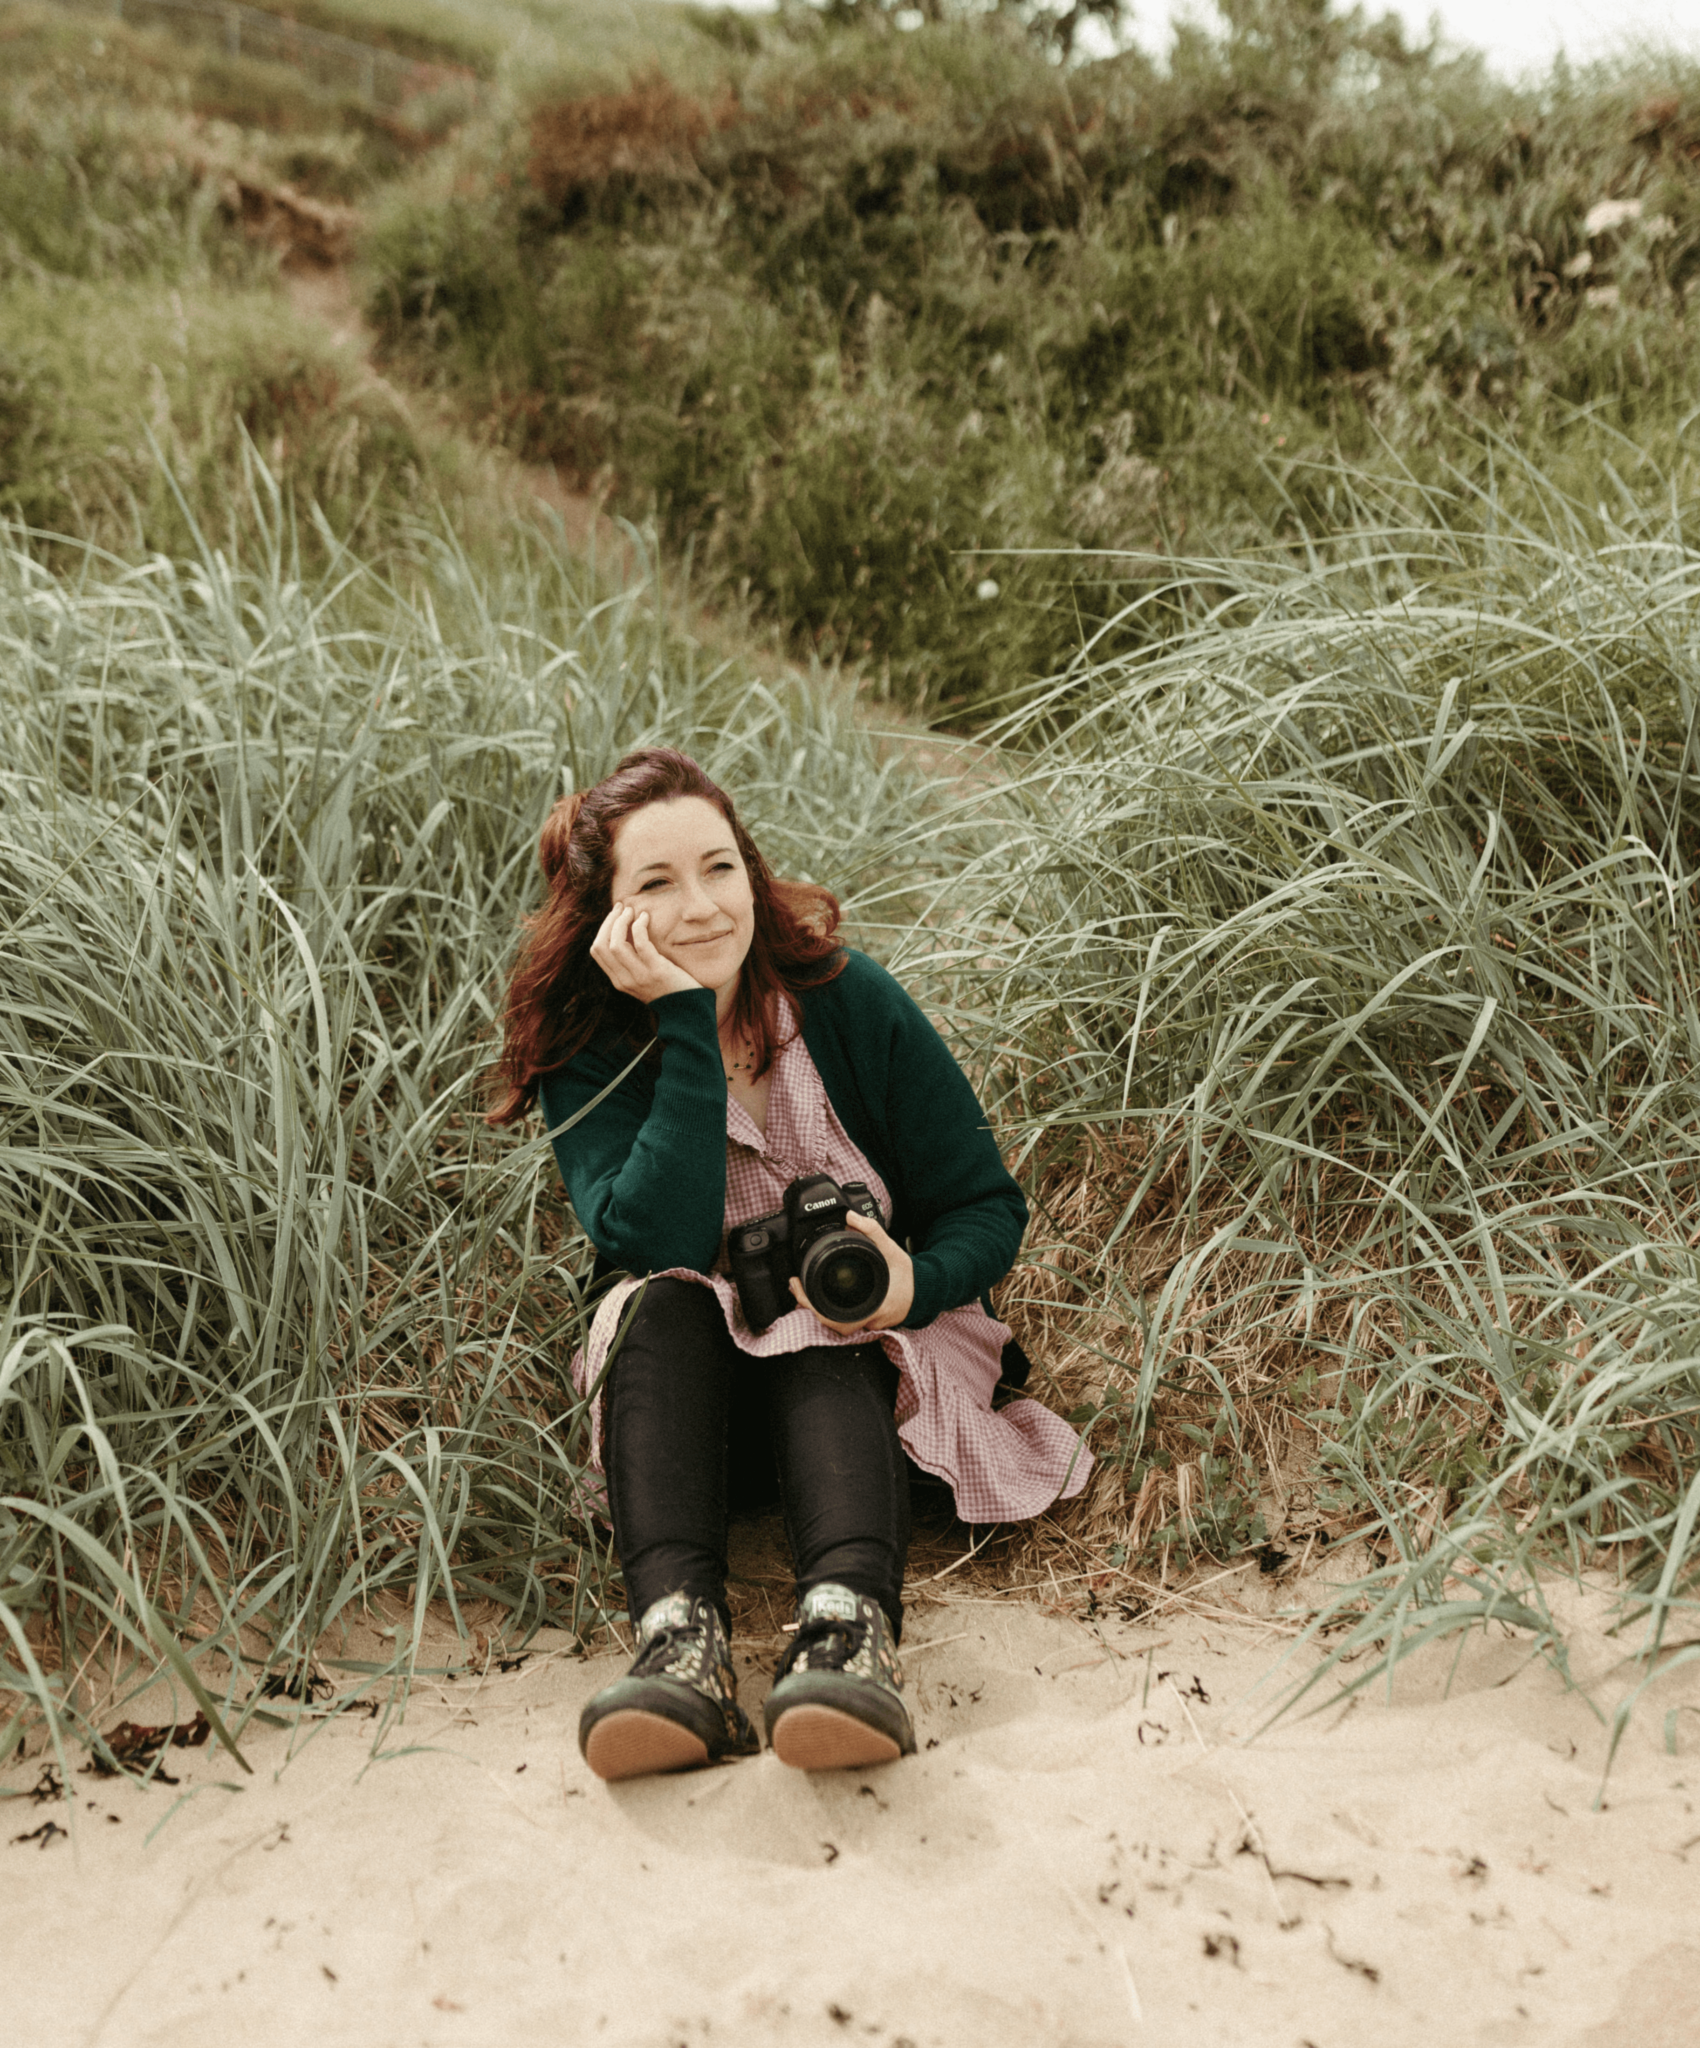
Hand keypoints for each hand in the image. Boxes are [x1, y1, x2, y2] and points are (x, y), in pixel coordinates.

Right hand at [589, 902, 700, 1003]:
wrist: (688, 1010)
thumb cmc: (669, 989)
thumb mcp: (643, 978)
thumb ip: (632, 962)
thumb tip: (626, 932)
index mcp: (618, 981)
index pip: (597, 951)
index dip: (603, 928)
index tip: (615, 915)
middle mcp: (624, 980)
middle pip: (602, 945)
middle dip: (609, 921)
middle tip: (622, 907)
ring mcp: (639, 976)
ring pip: (616, 943)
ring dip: (622, 921)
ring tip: (632, 910)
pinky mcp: (656, 970)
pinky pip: (640, 943)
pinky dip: (639, 926)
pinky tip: (645, 917)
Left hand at [788, 1210, 914, 1336]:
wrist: (926, 1290)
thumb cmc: (910, 1275)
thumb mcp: (891, 1248)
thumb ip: (872, 1230)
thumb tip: (851, 1216)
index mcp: (874, 1304)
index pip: (836, 1317)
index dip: (813, 1306)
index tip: (799, 1287)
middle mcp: (870, 1319)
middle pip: (831, 1323)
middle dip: (810, 1307)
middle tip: (796, 1287)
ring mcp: (869, 1324)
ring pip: (837, 1325)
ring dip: (819, 1310)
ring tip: (803, 1292)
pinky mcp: (869, 1321)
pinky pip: (845, 1321)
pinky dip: (831, 1311)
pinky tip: (820, 1298)